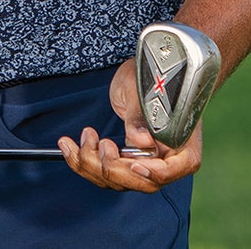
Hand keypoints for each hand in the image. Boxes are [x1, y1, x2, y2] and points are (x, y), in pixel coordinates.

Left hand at [58, 57, 203, 192]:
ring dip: (92, 163)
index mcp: (181, 138)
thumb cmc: (145, 72)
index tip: (132, 163)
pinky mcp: (125, 158)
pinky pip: (106, 170)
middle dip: (112, 167)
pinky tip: (69, 145)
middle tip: (94, 143)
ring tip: (83, 136)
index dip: (155, 172)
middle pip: (143, 180)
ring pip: (120, 179)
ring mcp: (145, 159)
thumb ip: (141, 116)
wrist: (135, 70)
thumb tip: (143, 141)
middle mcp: (165, 154)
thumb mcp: (142, 88)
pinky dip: (84, 161)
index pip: (175, 167)